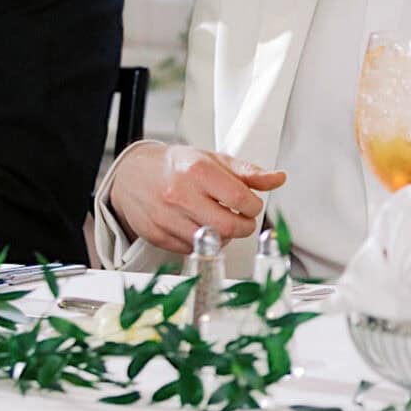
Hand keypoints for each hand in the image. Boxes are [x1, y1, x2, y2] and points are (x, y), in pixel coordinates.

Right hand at [107, 142, 286, 252]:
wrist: (132, 174)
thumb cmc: (176, 166)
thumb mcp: (214, 160)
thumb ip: (248, 172)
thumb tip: (277, 179)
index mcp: (198, 171)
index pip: (241, 200)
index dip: (254, 207)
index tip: (251, 206)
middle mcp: (180, 194)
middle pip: (228, 226)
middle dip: (243, 226)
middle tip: (241, 219)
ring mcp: (167, 217)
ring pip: (210, 242)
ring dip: (223, 236)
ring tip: (218, 221)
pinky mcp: (157, 235)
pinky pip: (191, 250)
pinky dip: (201, 243)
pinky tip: (199, 227)